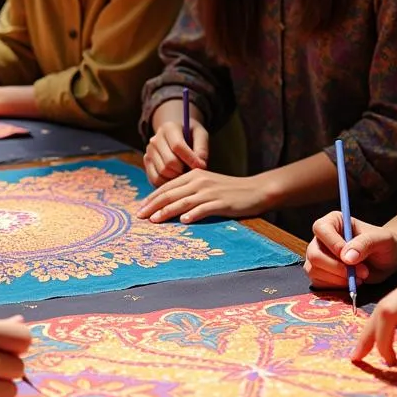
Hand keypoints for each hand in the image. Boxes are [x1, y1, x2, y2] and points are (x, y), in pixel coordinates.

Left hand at [136, 168, 269, 223]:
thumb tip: (168, 203)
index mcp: (193, 175)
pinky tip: (184, 221)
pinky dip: (193, 215)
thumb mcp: (206, 185)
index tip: (140, 209)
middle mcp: (199, 181)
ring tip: (155, 221)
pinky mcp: (222, 203)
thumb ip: (189, 191)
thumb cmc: (229, 191)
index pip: (167, 186)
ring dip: (167, 211)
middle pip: (171, 193)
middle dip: (153, 205)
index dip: (152, 198)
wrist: (256, 190)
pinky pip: (204, 209)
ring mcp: (210, 192)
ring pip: (183, 201)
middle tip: (140, 216)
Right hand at [143, 119, 208, 186]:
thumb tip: (200, 166)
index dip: (190, 159)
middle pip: (169, 162)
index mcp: (168, 128)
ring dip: (176, 177)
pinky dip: (167, 183)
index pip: (177, 146)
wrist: (176, 133)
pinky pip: (155, 179)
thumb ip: (202, 149)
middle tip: (193, 172)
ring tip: (185, 174)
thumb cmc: (191, 134)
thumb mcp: (201, 135)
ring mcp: (149, 151)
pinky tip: (176, 179)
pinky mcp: (147, 163)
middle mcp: (155, 139)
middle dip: (184, 170)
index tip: (201, 166)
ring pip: (162, 172)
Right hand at [305, 212, 396, 288]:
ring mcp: (319, 256)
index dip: (333, 245)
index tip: (351, 259)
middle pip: (314, 254)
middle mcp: (322, 238)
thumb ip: (365, 244)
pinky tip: (352, 283)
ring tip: (360, 277)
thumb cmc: (385, 244)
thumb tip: (346, 257)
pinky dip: (335, 287)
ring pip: (314, 270)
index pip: (321, 229)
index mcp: (333, 222)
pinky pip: (318, 283)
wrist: (388, 261)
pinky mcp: (320, 273)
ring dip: (338, 279)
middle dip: (338, 268)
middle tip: (362, 272)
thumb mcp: (382, 240)